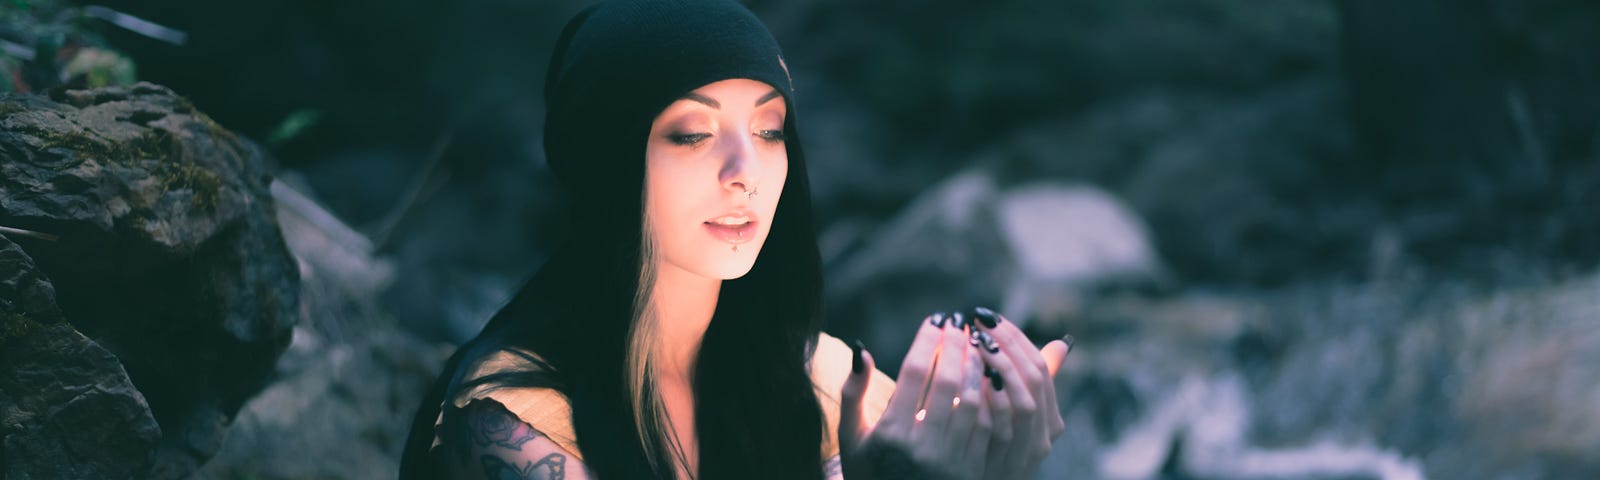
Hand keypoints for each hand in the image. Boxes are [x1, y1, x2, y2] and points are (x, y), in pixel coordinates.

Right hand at [837, 313, 993, 479]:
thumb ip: (852, 393)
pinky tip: (987, 377)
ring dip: (977, 366)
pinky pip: (988, 424)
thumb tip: (862, 350)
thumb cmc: (868, 472)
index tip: (935, 319)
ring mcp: (950, 460)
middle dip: (956, 345)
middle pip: (948, 381)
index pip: (915, 372)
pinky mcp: (971, 471)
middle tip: (958, 323)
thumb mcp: (851, 437)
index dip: (928, 340)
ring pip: (974, 400)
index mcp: (890, 434)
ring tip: (975, 345)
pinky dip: (990, 396)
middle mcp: (922, 447)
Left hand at [967, 307, 1071, 479]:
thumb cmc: (989, 445)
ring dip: (999, 367)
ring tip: (975, 342)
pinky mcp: (1010, 464)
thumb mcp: (1011, 410)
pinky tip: (971, 377)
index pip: (1041, 365)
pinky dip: (990, 400)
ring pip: (1024, 400)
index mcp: (1050, 415)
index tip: (988, 316)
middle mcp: (1047, 433)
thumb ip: (1025, 379)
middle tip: (979, 322)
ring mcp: (1031, 450)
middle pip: (1034, 377)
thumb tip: (1062, 343)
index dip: (1015, 338)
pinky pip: (1003, 426)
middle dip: (1006, 345)